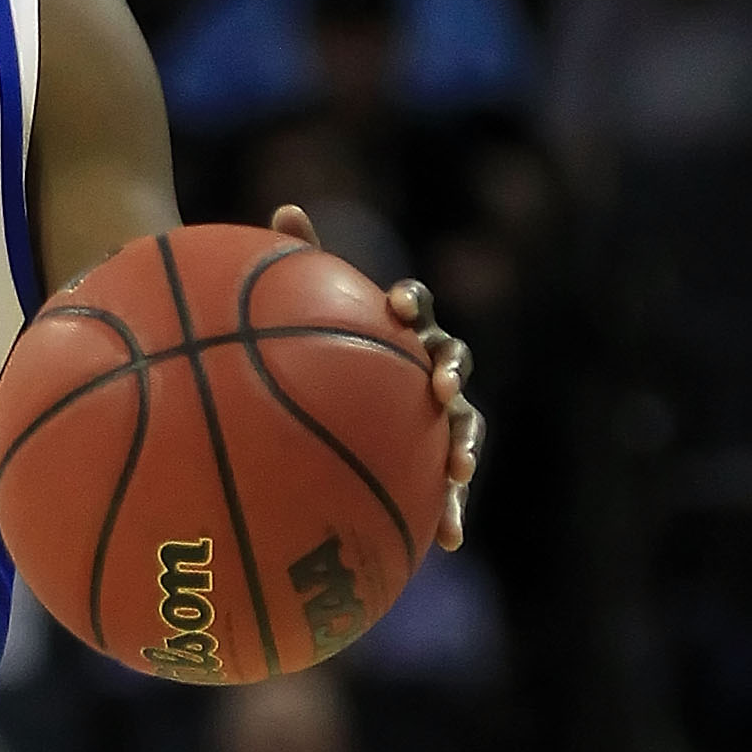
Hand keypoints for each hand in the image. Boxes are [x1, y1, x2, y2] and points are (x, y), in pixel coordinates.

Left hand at [271, 204, 482, 550]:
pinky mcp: (438, 460)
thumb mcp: (300, 313)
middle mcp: (428, 366)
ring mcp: (440, 414)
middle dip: (451, 375)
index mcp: (399, 329)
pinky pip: (448, 487)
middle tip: (439, 391)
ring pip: (465, 425)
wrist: (336, 397)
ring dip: (465, 446)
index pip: (412, 306)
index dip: (408, 305)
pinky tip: (448, 543)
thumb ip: (299, 266)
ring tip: (458, 472)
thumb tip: (286, 208)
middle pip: (453, 362)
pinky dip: (452, 511)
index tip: (392, 308)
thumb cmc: (318, 352)